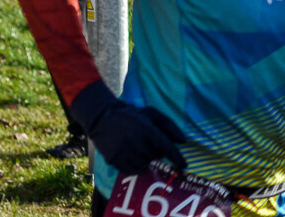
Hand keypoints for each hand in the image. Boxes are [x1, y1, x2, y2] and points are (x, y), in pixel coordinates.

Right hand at [70, 81, 186, 174]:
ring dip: (145, 160)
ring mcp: (124, 152)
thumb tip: (183, 141)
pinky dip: (135, 166)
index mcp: (146, 129)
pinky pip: (133, 171)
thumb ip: (169, 125)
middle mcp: (136, 142)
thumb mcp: (150, 113)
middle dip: (154, 152)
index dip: (177, 158)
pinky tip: (130, 155)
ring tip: (137, 148)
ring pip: (145, 166)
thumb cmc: (129, 115)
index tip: (183, 166)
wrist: (101, 117)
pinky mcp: (115, 160)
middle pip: (156, 158)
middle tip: (145, 143)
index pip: (167, 148)